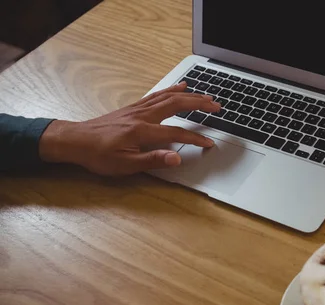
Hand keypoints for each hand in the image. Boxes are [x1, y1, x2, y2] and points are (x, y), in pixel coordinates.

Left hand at [39, 82, 219, 175]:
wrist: (76, 141)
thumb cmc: (98, 156)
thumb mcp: (125, 165)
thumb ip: (152, 160)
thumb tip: (176, 157)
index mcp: (142, 131)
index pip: (176, 133)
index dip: (195, 138)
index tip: (210, 143)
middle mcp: (142, 116)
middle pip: (177, 105)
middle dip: (199, 104)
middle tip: (217, 105)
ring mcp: (138, 109)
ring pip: (168, 97)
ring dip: (189, 95)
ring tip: (206, 95)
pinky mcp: (133, 107)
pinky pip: (157, 95)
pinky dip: (171, 90)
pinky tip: (180, 87)